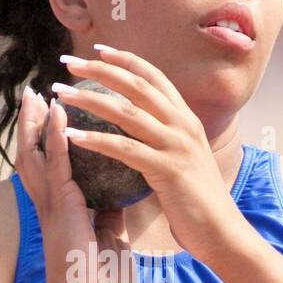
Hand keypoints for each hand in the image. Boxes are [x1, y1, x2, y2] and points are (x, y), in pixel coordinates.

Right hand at [14, 82, 138, 282]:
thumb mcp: (111, 242)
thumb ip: (112, 220)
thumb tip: (121, 203)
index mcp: (64, 214)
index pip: (54, 171)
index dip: (51, 145)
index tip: (53, 119)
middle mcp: (52, 205)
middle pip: (35, 156)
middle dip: (32, 126)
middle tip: (33, 97)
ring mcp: (53, 205)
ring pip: (36, 155)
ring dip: (34, 124)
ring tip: (35, 95)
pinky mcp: (61, 206)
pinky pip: (57, 163)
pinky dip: (56, 136)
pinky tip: (57, 112)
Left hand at [53, 46, 242, 263]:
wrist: (222, 231)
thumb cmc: (197, 201)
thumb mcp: (184, 159)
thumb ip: (165, 140)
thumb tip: (139, 130)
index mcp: (187, 119)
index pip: (154, 77)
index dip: (126, 60)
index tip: (98, 51)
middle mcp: (183, 125)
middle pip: (136, 86)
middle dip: (100, 70)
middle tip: (69, 63)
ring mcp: (177, 145)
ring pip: (127, 112)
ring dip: (89, 99)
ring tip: (61, 94)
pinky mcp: (168, 170)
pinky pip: (125, 149)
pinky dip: (96, 140)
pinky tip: (72, 135)